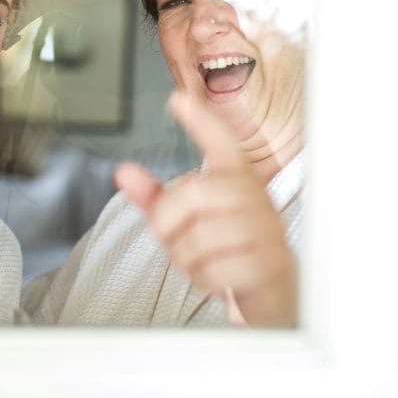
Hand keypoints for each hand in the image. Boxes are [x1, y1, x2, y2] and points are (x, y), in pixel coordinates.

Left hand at [114, 91, 297, 326]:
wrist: (275, 298)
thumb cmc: (229, 253)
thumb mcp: (188, 224)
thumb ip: (156, 199)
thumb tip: (122, 172)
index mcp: (238, 180)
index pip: (221, 143)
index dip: (201, 121)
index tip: (178, 100)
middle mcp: (257, 199)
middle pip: (193, 195)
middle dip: (168, 224)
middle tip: (173, 240)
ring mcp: (268, 231)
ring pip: (201, 237)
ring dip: (187, 259)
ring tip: (200, 262)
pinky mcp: (272, 264)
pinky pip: (217, 269)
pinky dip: (205, 280)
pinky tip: (216, 278)